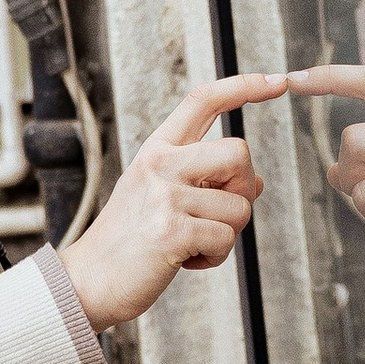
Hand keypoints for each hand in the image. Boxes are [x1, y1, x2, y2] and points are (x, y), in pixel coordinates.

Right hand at [59, 73, 286, 330]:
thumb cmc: (128, 242)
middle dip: (244, 188)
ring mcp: (164, 196)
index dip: (245, 86)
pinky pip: (226, 238)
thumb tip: (256, 181)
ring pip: (239, 206)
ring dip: (226, 234)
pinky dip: (214, 257)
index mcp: (156, 149)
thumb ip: (200, 178)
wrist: (86, 282)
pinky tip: (185, 260)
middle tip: (216, 214)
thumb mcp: (156, 194)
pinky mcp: (171, 231)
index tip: (278, 81)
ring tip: (190, 243)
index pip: (204, 100)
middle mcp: (159, 164)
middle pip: (239, 152)